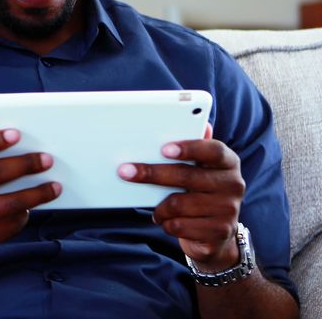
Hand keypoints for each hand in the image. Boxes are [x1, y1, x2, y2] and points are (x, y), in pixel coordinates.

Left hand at [117, 123, 244, 270]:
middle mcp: (233, 184)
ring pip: (178, 203)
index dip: (189, 148)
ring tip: (159, 208)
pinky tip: (168, 221)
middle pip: (186, 176)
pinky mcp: (219, 232)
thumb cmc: (199, 193)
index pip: (213, 150)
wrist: (215, 234)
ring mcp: (229, 209)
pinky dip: (166, 223)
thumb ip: (194, 149)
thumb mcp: (199, 170)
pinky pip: (179, 225)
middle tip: (125, 171)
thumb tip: (201, 124)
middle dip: (151, 173)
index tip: (164, 149)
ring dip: (160, 207)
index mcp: (228, 163)